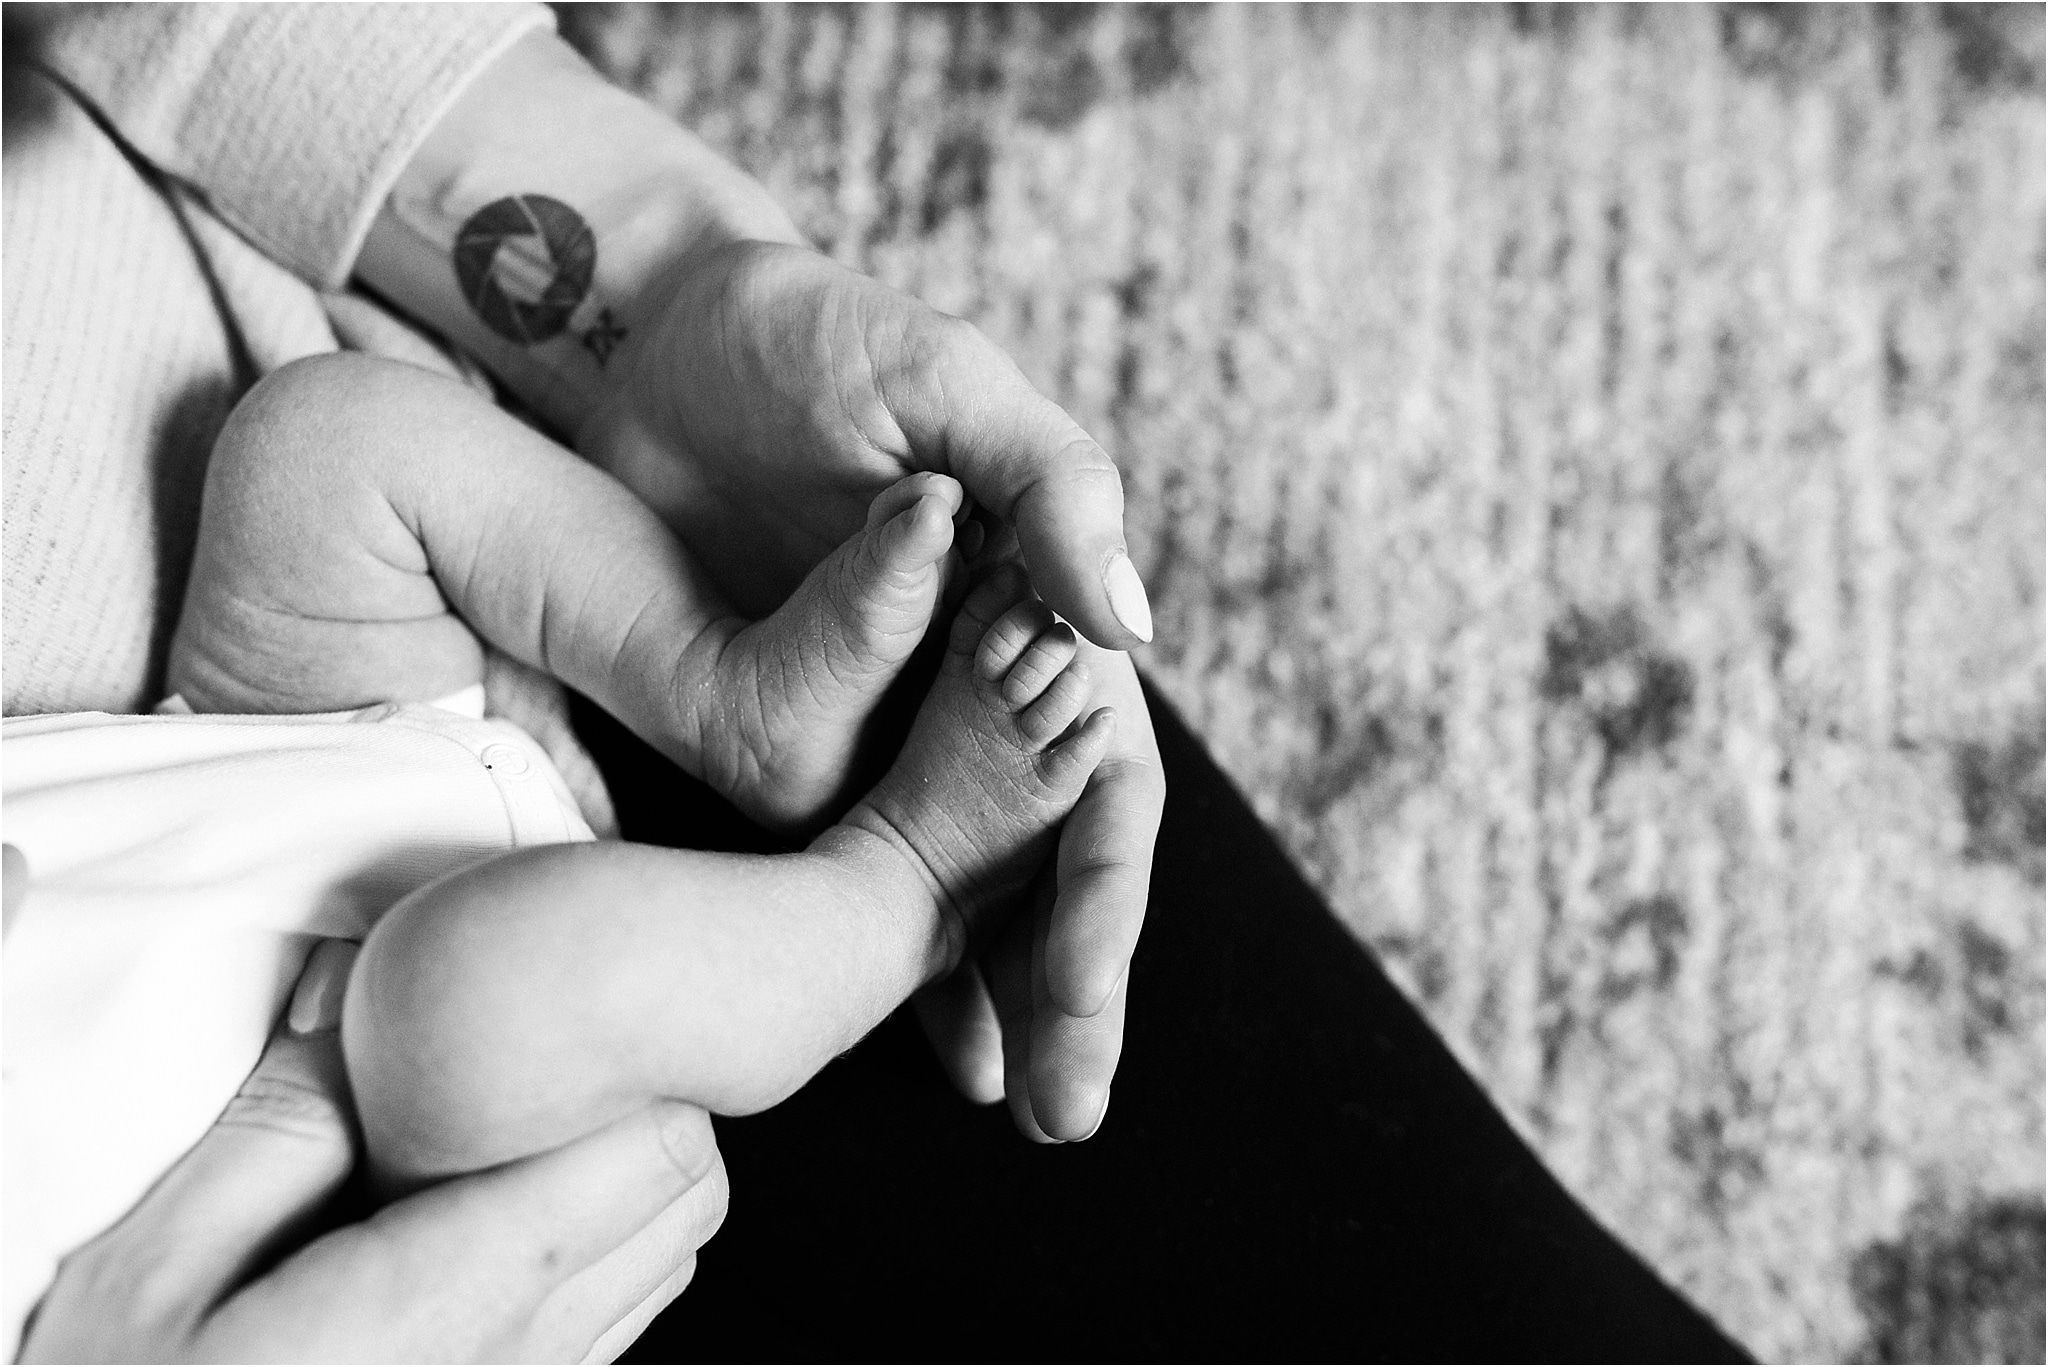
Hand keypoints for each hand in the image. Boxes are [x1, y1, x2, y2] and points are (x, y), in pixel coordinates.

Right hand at [19, 942, 726, 1362]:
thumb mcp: (162, 1259)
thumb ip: (285, 1118)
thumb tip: (364, 984)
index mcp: (452, 1305)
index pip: (658, 1148)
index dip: (622, 1064)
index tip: (546, 1025)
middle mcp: (522, 1363)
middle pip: (689, 1188)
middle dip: (632, 1105)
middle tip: (520, 1070)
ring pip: (670, 1249)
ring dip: (615, 1175)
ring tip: (493, 1140)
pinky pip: (617, 1310)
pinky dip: (592, 1243)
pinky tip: (483, 1216)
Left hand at [580, 245, 1163, 1137]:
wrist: (655, 338)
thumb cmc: (815, 337)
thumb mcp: (944, 376)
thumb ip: (1053, 485)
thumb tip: (1135, 631)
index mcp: (1033, 616)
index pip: (1099, 778)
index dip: (1101, 886)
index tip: (1086, 983)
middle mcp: (969, 695)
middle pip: (1040, 863)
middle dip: (1062, 984)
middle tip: (1063, 1107)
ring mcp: (877, 730)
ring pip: (951, 888)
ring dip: (983, 998)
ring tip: (1016, 1103)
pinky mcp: (772, 741)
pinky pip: (824, 863)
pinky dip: (859, 952)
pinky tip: (904, 1041)